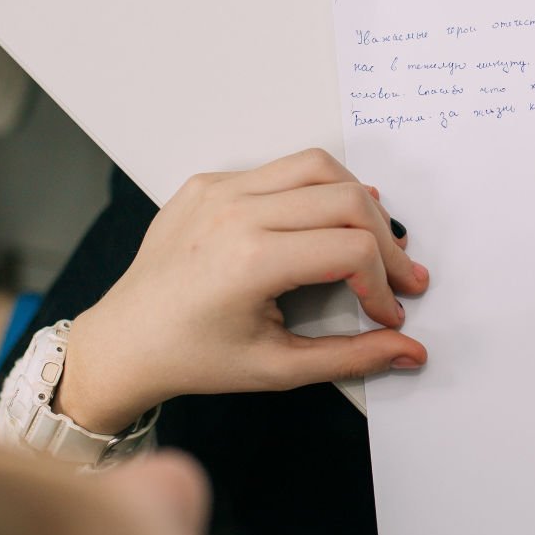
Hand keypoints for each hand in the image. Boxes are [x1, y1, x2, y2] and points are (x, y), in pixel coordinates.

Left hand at [58, 149, 429, 432]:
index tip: (389, 315)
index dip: (384, 284)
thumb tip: (411, 352)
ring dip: (356, 202)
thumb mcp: (278, 367)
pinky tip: (322, 228)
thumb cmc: (193, 358)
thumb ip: (353, 357)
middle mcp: (235, 212)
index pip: (351, 250)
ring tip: (372, 242)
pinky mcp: (207, 184)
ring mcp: (218, 191)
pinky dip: (312, 193)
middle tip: (401, 277)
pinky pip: (277, 171)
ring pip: (317, 167)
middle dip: (386, 241)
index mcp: (250, 259)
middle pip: (346, 200)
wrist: (123, 343)